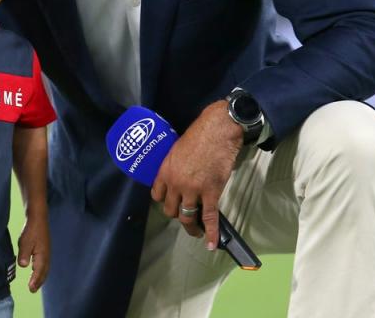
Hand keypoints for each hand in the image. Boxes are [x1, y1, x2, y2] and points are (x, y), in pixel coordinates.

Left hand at [17, 212, 49, 292]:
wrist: (38, 217)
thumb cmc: (31, 229)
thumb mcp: (25, 242)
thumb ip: (24, 254)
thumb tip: (24, 266)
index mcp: (42, 255)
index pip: (39, 272)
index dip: (35, 281)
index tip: (30, 289)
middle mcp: (46, 256)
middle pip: (44, 272)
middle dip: (39, 282)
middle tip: (32, 290)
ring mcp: (46, 252)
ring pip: (45, 268)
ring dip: (40, 277)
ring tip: (34, 284)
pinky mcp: (44, 248)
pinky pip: (43, 263)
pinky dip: (40, 270)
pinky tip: (35, 270)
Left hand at [150, 100, 243, 249]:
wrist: (217, 131)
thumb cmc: (199, 135)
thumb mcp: (177, 149)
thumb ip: (175, 165)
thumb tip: (179, 174)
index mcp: (164, 171)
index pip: (157, 195)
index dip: (165, 200)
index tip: (171, 201)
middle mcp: (175, 183)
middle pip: (171, 210)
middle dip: (177, 214)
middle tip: (186, 214)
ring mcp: (193, 190)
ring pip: (187, 217)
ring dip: (191, 227)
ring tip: (195, 232)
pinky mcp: (211, 193)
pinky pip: (208, 218)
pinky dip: (211, 233)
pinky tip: (211, 243)